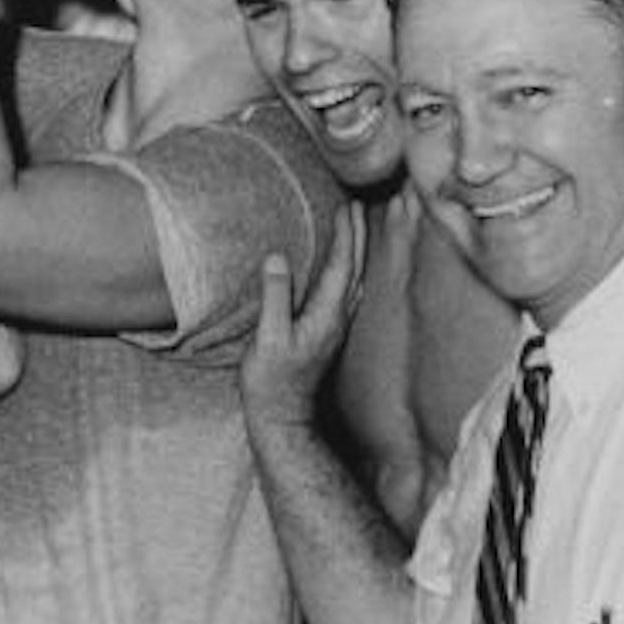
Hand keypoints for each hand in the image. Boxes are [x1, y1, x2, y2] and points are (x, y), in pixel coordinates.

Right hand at [243, 203, 365, 429]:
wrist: (282, 418)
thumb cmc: (271, 381)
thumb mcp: (267, 339)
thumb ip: (275, 298)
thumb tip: (278, 259)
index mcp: (325, 315)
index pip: (341, 266)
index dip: (345, 235)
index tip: (346, 207)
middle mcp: (337, 319)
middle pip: (355, 269)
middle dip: (357, 236)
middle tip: (356, 205)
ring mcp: (335, 328)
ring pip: (354, 280)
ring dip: (357, 251)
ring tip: (355, 227)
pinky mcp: (328, 334)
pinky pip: (346, 292)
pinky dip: (349, 270)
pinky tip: (345, 269)